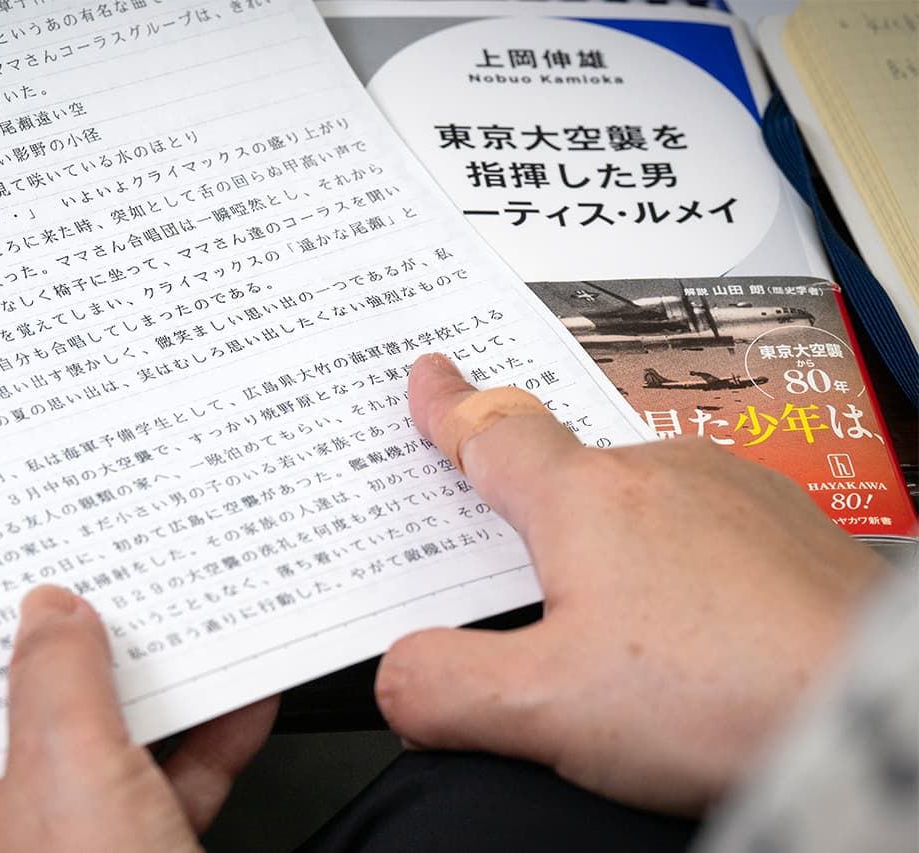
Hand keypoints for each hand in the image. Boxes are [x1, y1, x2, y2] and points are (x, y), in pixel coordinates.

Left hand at [0, 586, 277, 851]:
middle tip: (93, 582)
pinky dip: (195, 755)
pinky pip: (151, 799)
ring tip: (180, 628)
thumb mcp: (71, 780)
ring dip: (145, 698)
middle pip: (3, 721)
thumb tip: (50, 612)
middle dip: (65, 655)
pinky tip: (237, 707)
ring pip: (88, 758)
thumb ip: (58, 680)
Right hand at [374, 354, 882, 814]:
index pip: (492, 431)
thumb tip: (398, 675)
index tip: (428, 378)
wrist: (878, 708)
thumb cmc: (727, 694)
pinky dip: (679, 562)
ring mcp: (734, 493)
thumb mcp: (545, 708)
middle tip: (517, 559)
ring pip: (638, 499)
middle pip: (565, 469)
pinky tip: (696, 624)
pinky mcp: (791, 529)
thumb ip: (446, 684)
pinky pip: (704, 526)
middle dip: (532, 505)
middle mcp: (658, 473)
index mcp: (584, 499)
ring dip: (611, 539)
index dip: (449, 408)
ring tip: (616, 621)